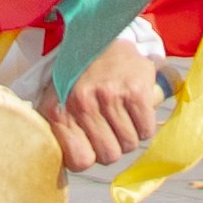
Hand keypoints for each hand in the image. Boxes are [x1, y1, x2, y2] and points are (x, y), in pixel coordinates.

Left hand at [39, 31, 167, 172]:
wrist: (104, 36)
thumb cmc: (78, 75)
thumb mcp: (56, 98)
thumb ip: (59, 130)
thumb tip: (70, 166)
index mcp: (58, 109)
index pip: (79, 161)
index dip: (90, 159)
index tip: (92, 148)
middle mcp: (81, 103)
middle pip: (109, 156)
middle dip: (113, 147)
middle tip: (111, 129)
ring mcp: (109, 96)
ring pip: (129, 144)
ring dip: (129, 135)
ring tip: (121, 114)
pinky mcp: (135, 91)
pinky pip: (145, 131)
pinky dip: (144, 126)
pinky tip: (135, 110)